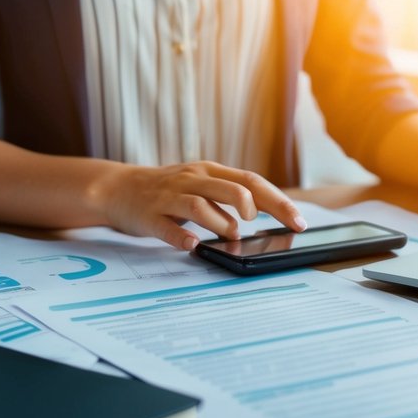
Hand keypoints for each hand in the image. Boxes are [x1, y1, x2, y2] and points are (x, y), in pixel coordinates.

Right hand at [91, 161, 306, 249]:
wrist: (118, 187)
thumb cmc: (168, 191)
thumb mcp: (201, 185)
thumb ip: (229, 196)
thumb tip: (266, 215)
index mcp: (210, 172)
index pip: (252, 182)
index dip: (279, 202)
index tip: (299, 222)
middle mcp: (193, 179)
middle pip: (232, 188)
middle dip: (254, 207)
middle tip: (258, 226)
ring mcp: (170, 196)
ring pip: (201, 205)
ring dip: (221, 222)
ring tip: (231, 235)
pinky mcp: (150, 215)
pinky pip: (167, 227)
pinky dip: (181, 237)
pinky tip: (192, 245)